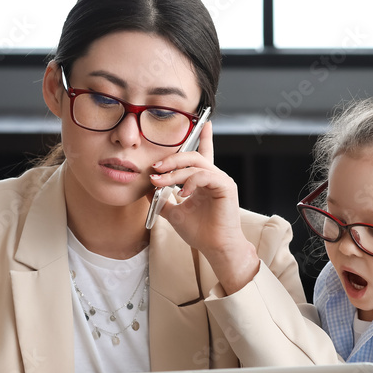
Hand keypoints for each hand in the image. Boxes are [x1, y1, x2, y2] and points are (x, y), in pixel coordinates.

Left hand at [150, 121, 258, 293]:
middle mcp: (214, 176)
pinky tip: (182, 194)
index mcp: (204, 180)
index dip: (204, 138)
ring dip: (173, 172)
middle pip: (192, 155)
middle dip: (171, 159)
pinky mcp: (225, 187)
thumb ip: (162, 199)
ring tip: (159, 182)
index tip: (203, 124)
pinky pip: (203, 175)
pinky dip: (189, 182)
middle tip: (154, 168)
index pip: (203, 153)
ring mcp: (221, 180)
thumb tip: (147, 189)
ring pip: (195, 164)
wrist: (215, 248)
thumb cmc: (199, 232)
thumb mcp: (174, 213)